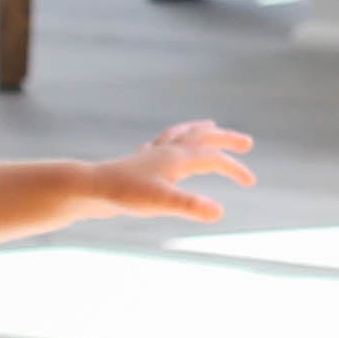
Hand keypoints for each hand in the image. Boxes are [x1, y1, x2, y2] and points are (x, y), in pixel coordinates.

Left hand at [80, 120, 255, 222]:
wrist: (88, 189)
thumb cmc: (124, 195)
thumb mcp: (161, 202)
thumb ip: (191, 206)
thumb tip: (220, 213)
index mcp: (178, 158)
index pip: (214, 159)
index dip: (235, 169)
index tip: (250, 182)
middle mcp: (167, 151)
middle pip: (202, 137)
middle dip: (226, 139)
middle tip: (246, 142)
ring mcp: (151, 155)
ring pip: (180, 134)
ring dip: (198, 130)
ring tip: (209, 125)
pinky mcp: (138, 163)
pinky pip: (159, 144)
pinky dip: (170, 141)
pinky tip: (162, 147)